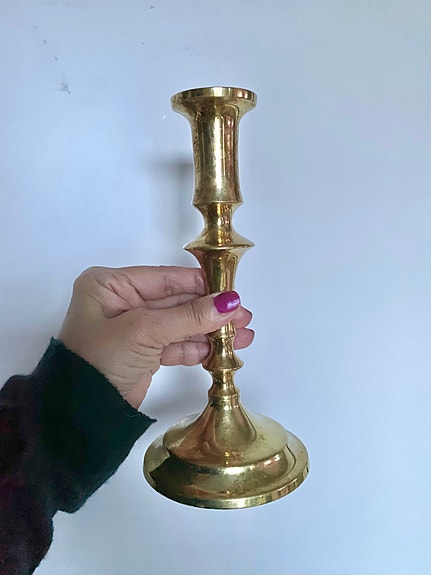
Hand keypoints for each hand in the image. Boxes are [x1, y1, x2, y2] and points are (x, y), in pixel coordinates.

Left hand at [59, 266, 253, 408]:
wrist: (79, 414)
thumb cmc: (101, 359)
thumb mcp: (145, 331)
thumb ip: (189, 316)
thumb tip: (231, 303)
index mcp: (111, 285)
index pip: (165, 278)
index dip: (200, 285)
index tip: (232, 292)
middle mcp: (121, 302)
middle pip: (176, 302)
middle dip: (210, 311)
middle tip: (243, 317)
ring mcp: (132, 329)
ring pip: (179, 324)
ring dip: (209, 331)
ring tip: (242, 336)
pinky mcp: (142, 353)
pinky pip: (174, 344)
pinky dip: (196, 348)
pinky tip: (221, 351)